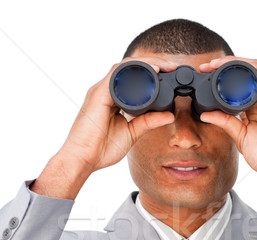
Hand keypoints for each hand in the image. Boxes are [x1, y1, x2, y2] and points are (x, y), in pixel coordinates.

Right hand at [31, 56, 177, 198]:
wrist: (84, 159)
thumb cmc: (101, 149)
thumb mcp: (132, 133)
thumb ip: (148, 122)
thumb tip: (169, 115)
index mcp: (113, 98)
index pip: (133, 78)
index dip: (152, 73)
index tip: (171, 75)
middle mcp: (106, 91)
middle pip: (130, 68)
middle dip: (153, 63)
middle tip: (172, 67)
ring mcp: (101, 90)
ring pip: (125, 66)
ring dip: (147, 63)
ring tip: (165, 65)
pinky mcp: (99, 94)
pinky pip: (117, 73)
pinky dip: (135, 69)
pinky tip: (151, 70)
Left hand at [198, 56, 256, 212]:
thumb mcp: (241, 137)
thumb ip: (226, 123)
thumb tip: (205, 114)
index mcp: (253, 108)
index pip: (236, 85)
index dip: (220, 78)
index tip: (203, 76)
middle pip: (246, 73)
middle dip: (226, 65)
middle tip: (206, 66)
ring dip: (238, 62)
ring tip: (219, 64)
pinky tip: (242, 67)